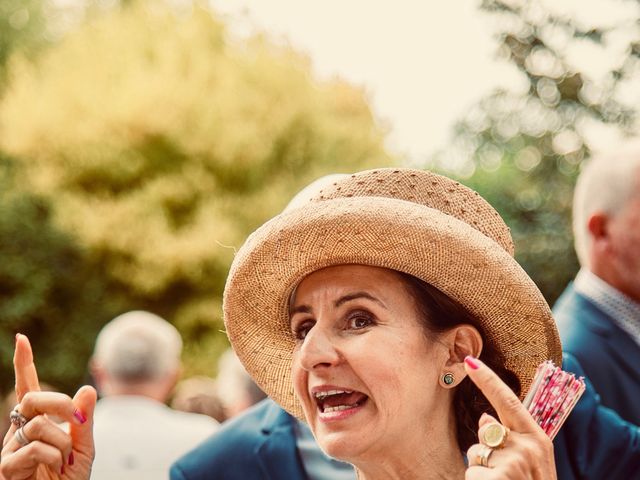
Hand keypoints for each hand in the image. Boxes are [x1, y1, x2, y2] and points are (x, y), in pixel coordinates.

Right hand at [0, 334, 95, 479]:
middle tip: (75, 420)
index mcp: (38, 422)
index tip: (21, 338)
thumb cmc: (69, 479)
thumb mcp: (84, 448)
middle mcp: (20, 431)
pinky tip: (55, 468)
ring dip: (63, 442)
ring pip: (38, 426)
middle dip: (58, 403)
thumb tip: (87, 388)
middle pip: (31, 399)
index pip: (29, 388)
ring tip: (64, 460)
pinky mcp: (7, 468)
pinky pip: (34, 449)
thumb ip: (84, 421)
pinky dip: (54, 457)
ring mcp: (11, 449)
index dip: (24, 363)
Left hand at [464, 356, 556, 479]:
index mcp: (538, 439)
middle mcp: (527, 448)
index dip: (488, 380)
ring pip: (475, 455)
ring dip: (481, 472)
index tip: (469, 361)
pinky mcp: (497, 479)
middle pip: (485, 432)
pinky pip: (471, 474)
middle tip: (505, 476)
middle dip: (485, 451)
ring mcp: (513, 464)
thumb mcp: (530, 463)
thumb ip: (512, 439)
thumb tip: (486, 419)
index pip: (508, 401)